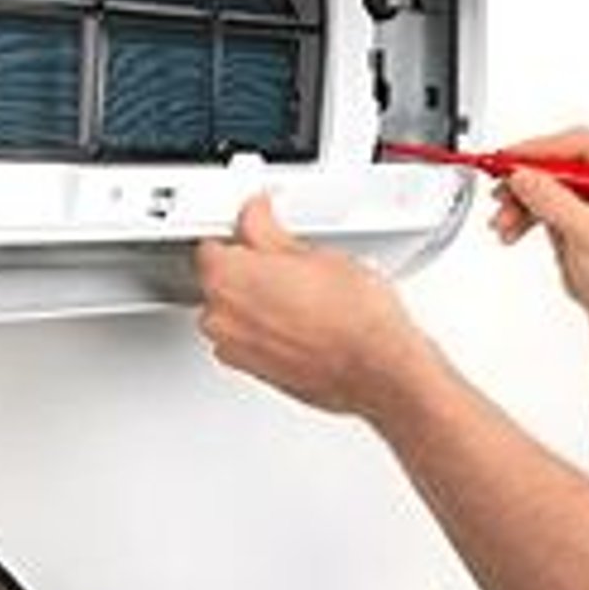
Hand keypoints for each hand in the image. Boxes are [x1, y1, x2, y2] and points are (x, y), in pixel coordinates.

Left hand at [195, 194, 431, 416]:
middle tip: (286, 262)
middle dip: (246, 269)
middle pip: (219, 281)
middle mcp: (220, 318)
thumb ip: (269, 231)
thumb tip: (257, 217)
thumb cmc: (353, 317)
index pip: (212, 244)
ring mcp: (234, 349)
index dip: (240, 233)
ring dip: (255, 302)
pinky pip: (248, 339)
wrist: (377, 368)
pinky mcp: (253, 372)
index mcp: (226, 278)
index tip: (259, 228)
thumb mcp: (313, 253)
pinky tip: (300, 320)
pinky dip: (265, 329)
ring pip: (233, 313)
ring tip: (300, 295)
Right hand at [489, 128, 588, 323]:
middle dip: (526, 182)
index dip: (543, 149)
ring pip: (546, 184)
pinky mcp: (577, 215)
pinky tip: (511, 230)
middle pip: (559, 163)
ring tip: (504, 223)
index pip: (582, 144)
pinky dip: (523, 215)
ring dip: (519, 203)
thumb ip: (553, 201)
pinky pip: (542, 204)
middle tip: (501, 192)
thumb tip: (523, 175)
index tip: (511, 159)